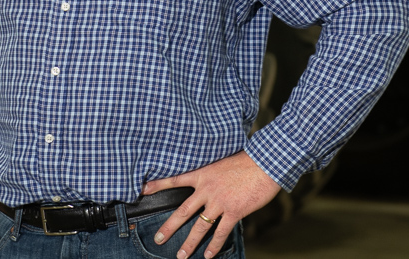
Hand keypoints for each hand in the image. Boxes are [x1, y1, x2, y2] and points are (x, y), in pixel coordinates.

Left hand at [143, 151, 280, 257]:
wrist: (265, 162)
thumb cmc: (245, 160)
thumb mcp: (221, 161)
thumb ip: (210, 173)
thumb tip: (205, 182)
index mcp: (202, 174)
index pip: (175, 179)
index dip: (158, 185)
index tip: (143, 190)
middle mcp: (207, 189)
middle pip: (183, 211)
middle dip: (169, 227)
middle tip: (158, 239)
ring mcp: (220, 202)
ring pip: (200, 227)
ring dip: (189, 243)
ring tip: (181, 255)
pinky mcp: (234, 211)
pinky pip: (221, 232)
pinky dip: (214, 245)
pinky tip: (208, 255)